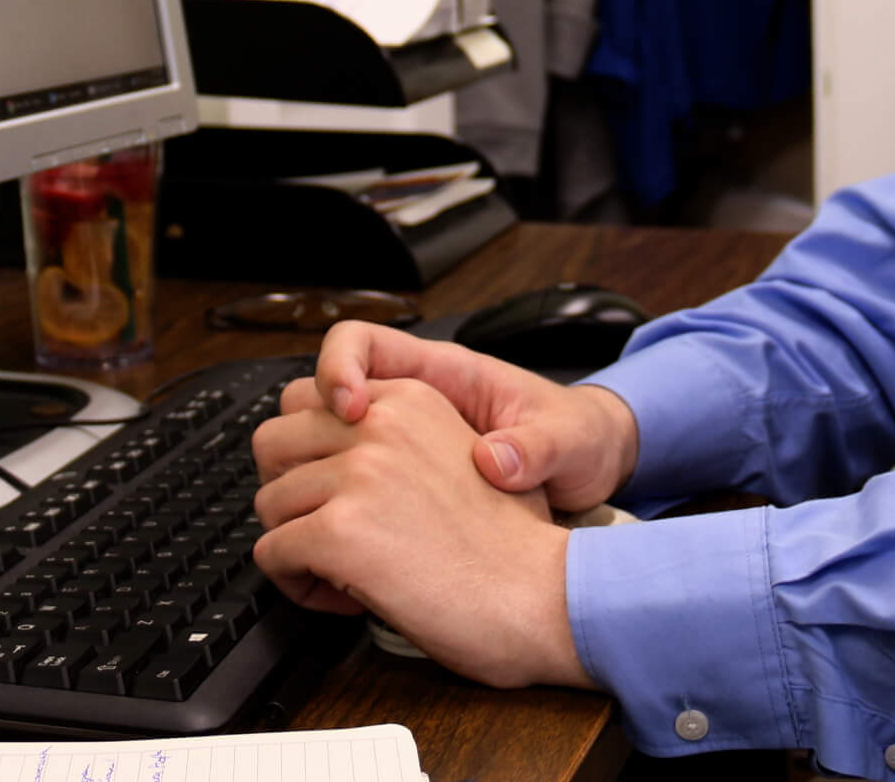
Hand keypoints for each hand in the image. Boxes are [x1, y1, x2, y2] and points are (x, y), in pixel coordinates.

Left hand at [253, 377, 593, 689]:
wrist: (540, 593)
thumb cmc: (512, 542)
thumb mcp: (469, 450)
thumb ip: (406, 437)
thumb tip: (341, 454)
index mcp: (409, 397)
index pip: (307, 396)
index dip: (309, 447)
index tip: (330, 484)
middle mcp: (379, 424)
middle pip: (272, 441)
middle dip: (289, 490)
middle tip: (327, 528)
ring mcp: (358, 474)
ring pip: (267, 503)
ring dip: (295, 543)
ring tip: (343, 570)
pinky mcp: (341, 530)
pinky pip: (272, 555)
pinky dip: (299, 586)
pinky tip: (348, 597)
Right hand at [278, 320, 640, 511]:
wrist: (590, 470)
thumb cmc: (578, 439)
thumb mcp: (569, 440)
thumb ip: (538, 446)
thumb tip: (495, 458)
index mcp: (442, 375)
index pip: (360, 342)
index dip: (338, 368)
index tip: (349, 412)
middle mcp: (408, 406)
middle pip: (315, 396)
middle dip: (303, 433)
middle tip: (316, 479)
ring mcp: (396, 448)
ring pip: (314, 446)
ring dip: (307, 481)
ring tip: (322, 521)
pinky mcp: (395, 490)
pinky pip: (338, 494)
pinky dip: (330, 519)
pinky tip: (349, 552)